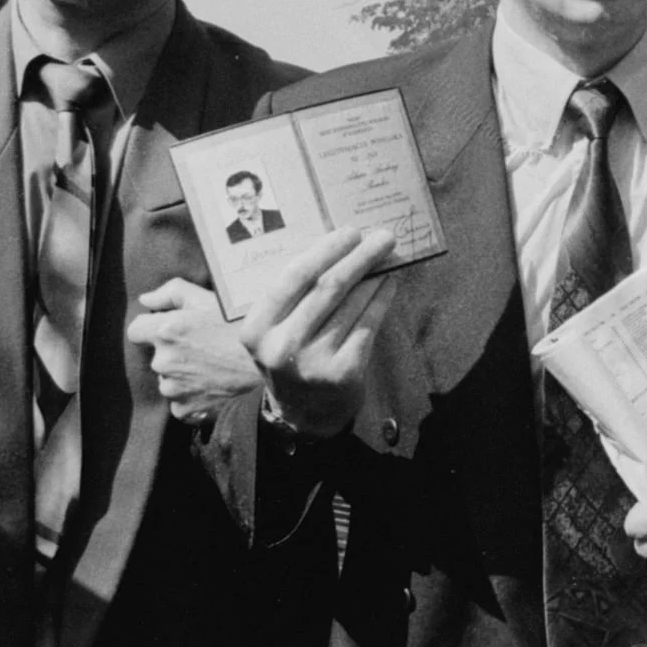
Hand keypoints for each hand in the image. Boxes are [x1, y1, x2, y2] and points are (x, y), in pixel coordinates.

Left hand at [125, 279, 259, 423]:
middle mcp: (164, 361)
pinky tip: (212, 387)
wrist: (272, 363)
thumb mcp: (209, 299)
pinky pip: (178, 403)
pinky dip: (190, 397)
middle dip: (173, 352)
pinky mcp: (186, 409)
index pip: (135, 330)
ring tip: (212, 369)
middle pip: (156, 356)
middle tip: (205, 349)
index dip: (152, 328)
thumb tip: (146, 300)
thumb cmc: (243, 326)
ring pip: (167, 380)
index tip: (172, 330)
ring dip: (181, 375)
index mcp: (166, 331)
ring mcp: (174, 388)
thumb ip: (171, 293)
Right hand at [244, 228, 398, 439]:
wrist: (305, 415)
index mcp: (256, 329)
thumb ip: (294, 296)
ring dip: (375, 274)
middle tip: (381, 237)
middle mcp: (282, 346)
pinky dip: (382, 298)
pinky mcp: (344, 373)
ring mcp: (313, 361)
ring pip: (352, 303)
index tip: (350, 232)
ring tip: (387, 256)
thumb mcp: (276, 330)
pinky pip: (369, 324)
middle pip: (328, 287)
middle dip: (359, 256)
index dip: (326, 250)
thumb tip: (339, 246)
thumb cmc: (293, 356)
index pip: (294, 278)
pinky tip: (389, 283)